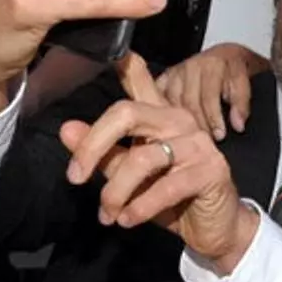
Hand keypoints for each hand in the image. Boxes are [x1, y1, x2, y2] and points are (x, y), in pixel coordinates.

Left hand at [60, 52, 257, 270]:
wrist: (214, 227)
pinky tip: (128, 219)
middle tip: (75, 177)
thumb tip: (67, 130)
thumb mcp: (130, 176)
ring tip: (108, 213)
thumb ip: (104, 153)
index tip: (114, 54)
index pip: (141, 82)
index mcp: (160, 116)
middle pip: (127, 114)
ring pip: (142, 158)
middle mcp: (180, 120)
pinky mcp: (211, 170)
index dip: (127, 66)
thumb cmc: (171, 199)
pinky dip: (140, 207)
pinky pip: (166, 187)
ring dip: (116, 191)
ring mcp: (199, 143)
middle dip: (93, 146)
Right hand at [156, 44, 264, 139]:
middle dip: (199, 124)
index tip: (220, 136)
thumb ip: (241, 104)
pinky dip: (164, 112)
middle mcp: (191, 66)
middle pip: (189, 101)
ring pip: (173, 101)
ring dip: (182, 121)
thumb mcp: (244, 84)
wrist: (225, 56)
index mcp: (212, 65)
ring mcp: (175, 71)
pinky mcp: (165, 76)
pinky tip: (172, 126)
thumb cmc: (234, 72)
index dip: (214, 119)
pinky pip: (159, 97)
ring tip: (192, 137)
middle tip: (207, 141)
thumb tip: (238, 125)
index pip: (209, 97)